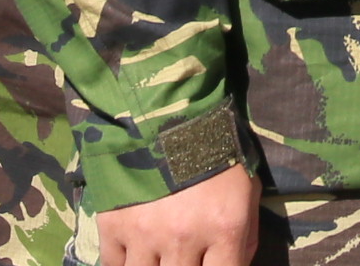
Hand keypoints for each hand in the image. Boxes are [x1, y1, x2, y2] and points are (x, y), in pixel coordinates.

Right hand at [98, 163, 256, 265]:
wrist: (167, 109)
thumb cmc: (216, 150)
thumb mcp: (246, 190)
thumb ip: (244, 238)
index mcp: (223, 228)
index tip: (212, 264)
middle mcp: (183, 238)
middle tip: (184, 256)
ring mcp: (144, 234)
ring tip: (160, 254)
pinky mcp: (113, 225)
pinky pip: (113, 265)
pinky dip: (125, 262)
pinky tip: (136, 252)